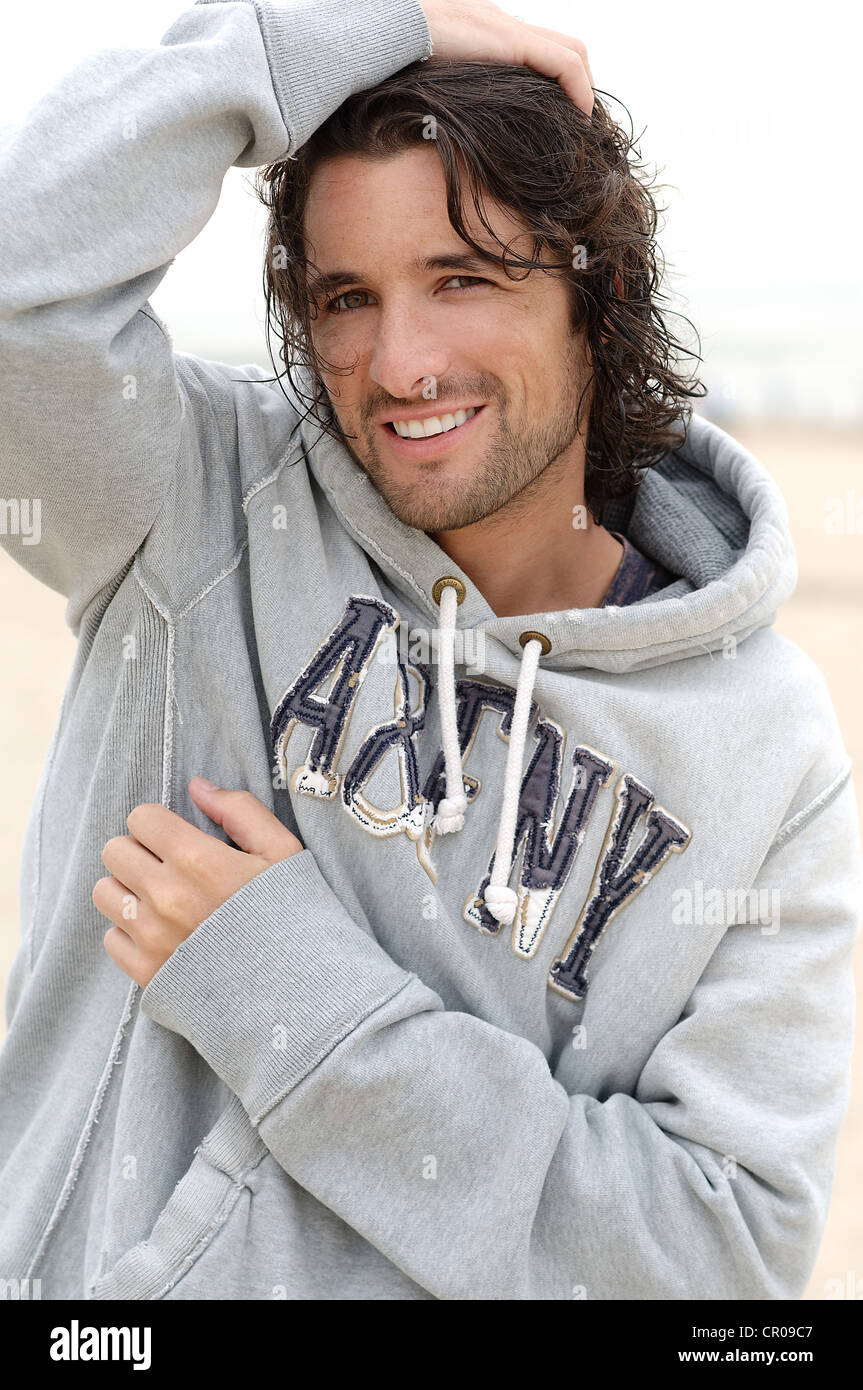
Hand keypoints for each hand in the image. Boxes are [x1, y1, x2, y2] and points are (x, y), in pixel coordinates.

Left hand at [94, 778, 302, 987]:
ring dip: (128, 890)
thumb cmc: (296, 916)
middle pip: (115, 851)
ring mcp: (153, 937)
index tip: (176, 838)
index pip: (141, 818)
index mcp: (199, 860)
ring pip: (105, 892)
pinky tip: (163, 935)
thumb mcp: (283, 851)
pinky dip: (131, 933)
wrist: (301, 992)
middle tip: (168, 867)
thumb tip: (197, 786)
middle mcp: (167, 896)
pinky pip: (112, 938)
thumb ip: (240, 811)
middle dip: (139, 851)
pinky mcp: (146, 973)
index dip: (159, 823)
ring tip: (161, 900)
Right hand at [421, 0, 593, 114]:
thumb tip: (458, 127)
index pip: (544, 49)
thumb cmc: (406, 60)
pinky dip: (579, 91)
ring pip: (573, 52)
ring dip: (584, 90)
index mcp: (493, 32)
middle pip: (568, 46)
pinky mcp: (515, 42)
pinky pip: (565, 65)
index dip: (563, 82)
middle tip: (579, 121)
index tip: (564, 115)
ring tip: (581, 124)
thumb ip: (462, 90)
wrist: (395, 33)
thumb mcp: (442, 77)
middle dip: (581, 85)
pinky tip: (578, 117)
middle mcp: (508, 25)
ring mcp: (513, 30)